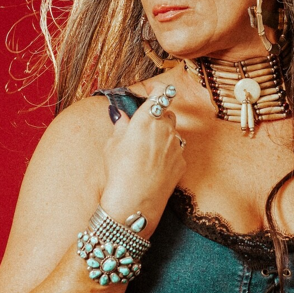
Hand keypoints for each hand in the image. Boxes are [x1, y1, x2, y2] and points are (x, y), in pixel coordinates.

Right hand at [99, 89, 185, 230]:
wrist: (134, 204)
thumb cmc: (119, 172)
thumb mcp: (112, 145)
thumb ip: (121, 126)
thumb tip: (121, 115)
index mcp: (147, 119)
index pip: (161, 93)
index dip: (157, 89)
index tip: (150, 90)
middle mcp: (166, 129)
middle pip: (167, 113)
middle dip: (157, 116)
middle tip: (142, 127)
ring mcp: (176, 146)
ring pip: (172, 133)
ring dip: (162, 135)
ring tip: (145, 151)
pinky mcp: (181, 163)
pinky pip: (175, 151)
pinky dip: (167, 153)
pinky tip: (153, 165)